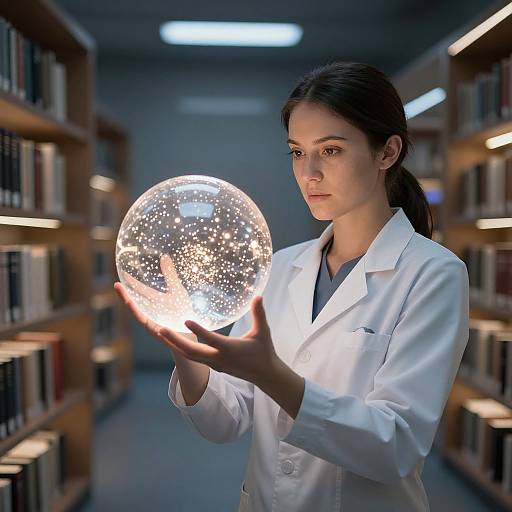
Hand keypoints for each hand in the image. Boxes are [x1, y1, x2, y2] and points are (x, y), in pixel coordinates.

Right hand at [117, 253, 192, 331]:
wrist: (192, 332)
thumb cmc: (184, 312)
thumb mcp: (177, 290)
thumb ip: (170, 274)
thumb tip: (164, 256)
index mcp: (156, 301)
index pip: (142, 291)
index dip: (132, 283)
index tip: (123, 274)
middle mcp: (151, 311)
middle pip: (135, 301)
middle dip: (125, 294)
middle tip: (115, 284)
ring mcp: (152, 321)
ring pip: (137, 312)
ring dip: (128, 302)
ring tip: (118, 291)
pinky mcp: (155, 330)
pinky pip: (145, 322)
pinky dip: (139, 314)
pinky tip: (131, 303)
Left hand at [159, 295, 279, 386]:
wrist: (264, 375)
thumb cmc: (264, 351)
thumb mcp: (263, 331)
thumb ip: (259, 313)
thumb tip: (258, 295)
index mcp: (230, 349)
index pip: (211, 339)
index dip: (199, 330)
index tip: (185, 320)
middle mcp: (219, 358)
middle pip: (192, 351)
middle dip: (175, 340)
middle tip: (160, 328)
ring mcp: (215, 364)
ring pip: (189, 356)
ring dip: (173, 345)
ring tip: (159, 333)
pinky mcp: (213, 366)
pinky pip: (193, 358)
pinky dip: (181, 349)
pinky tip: (173, 341)